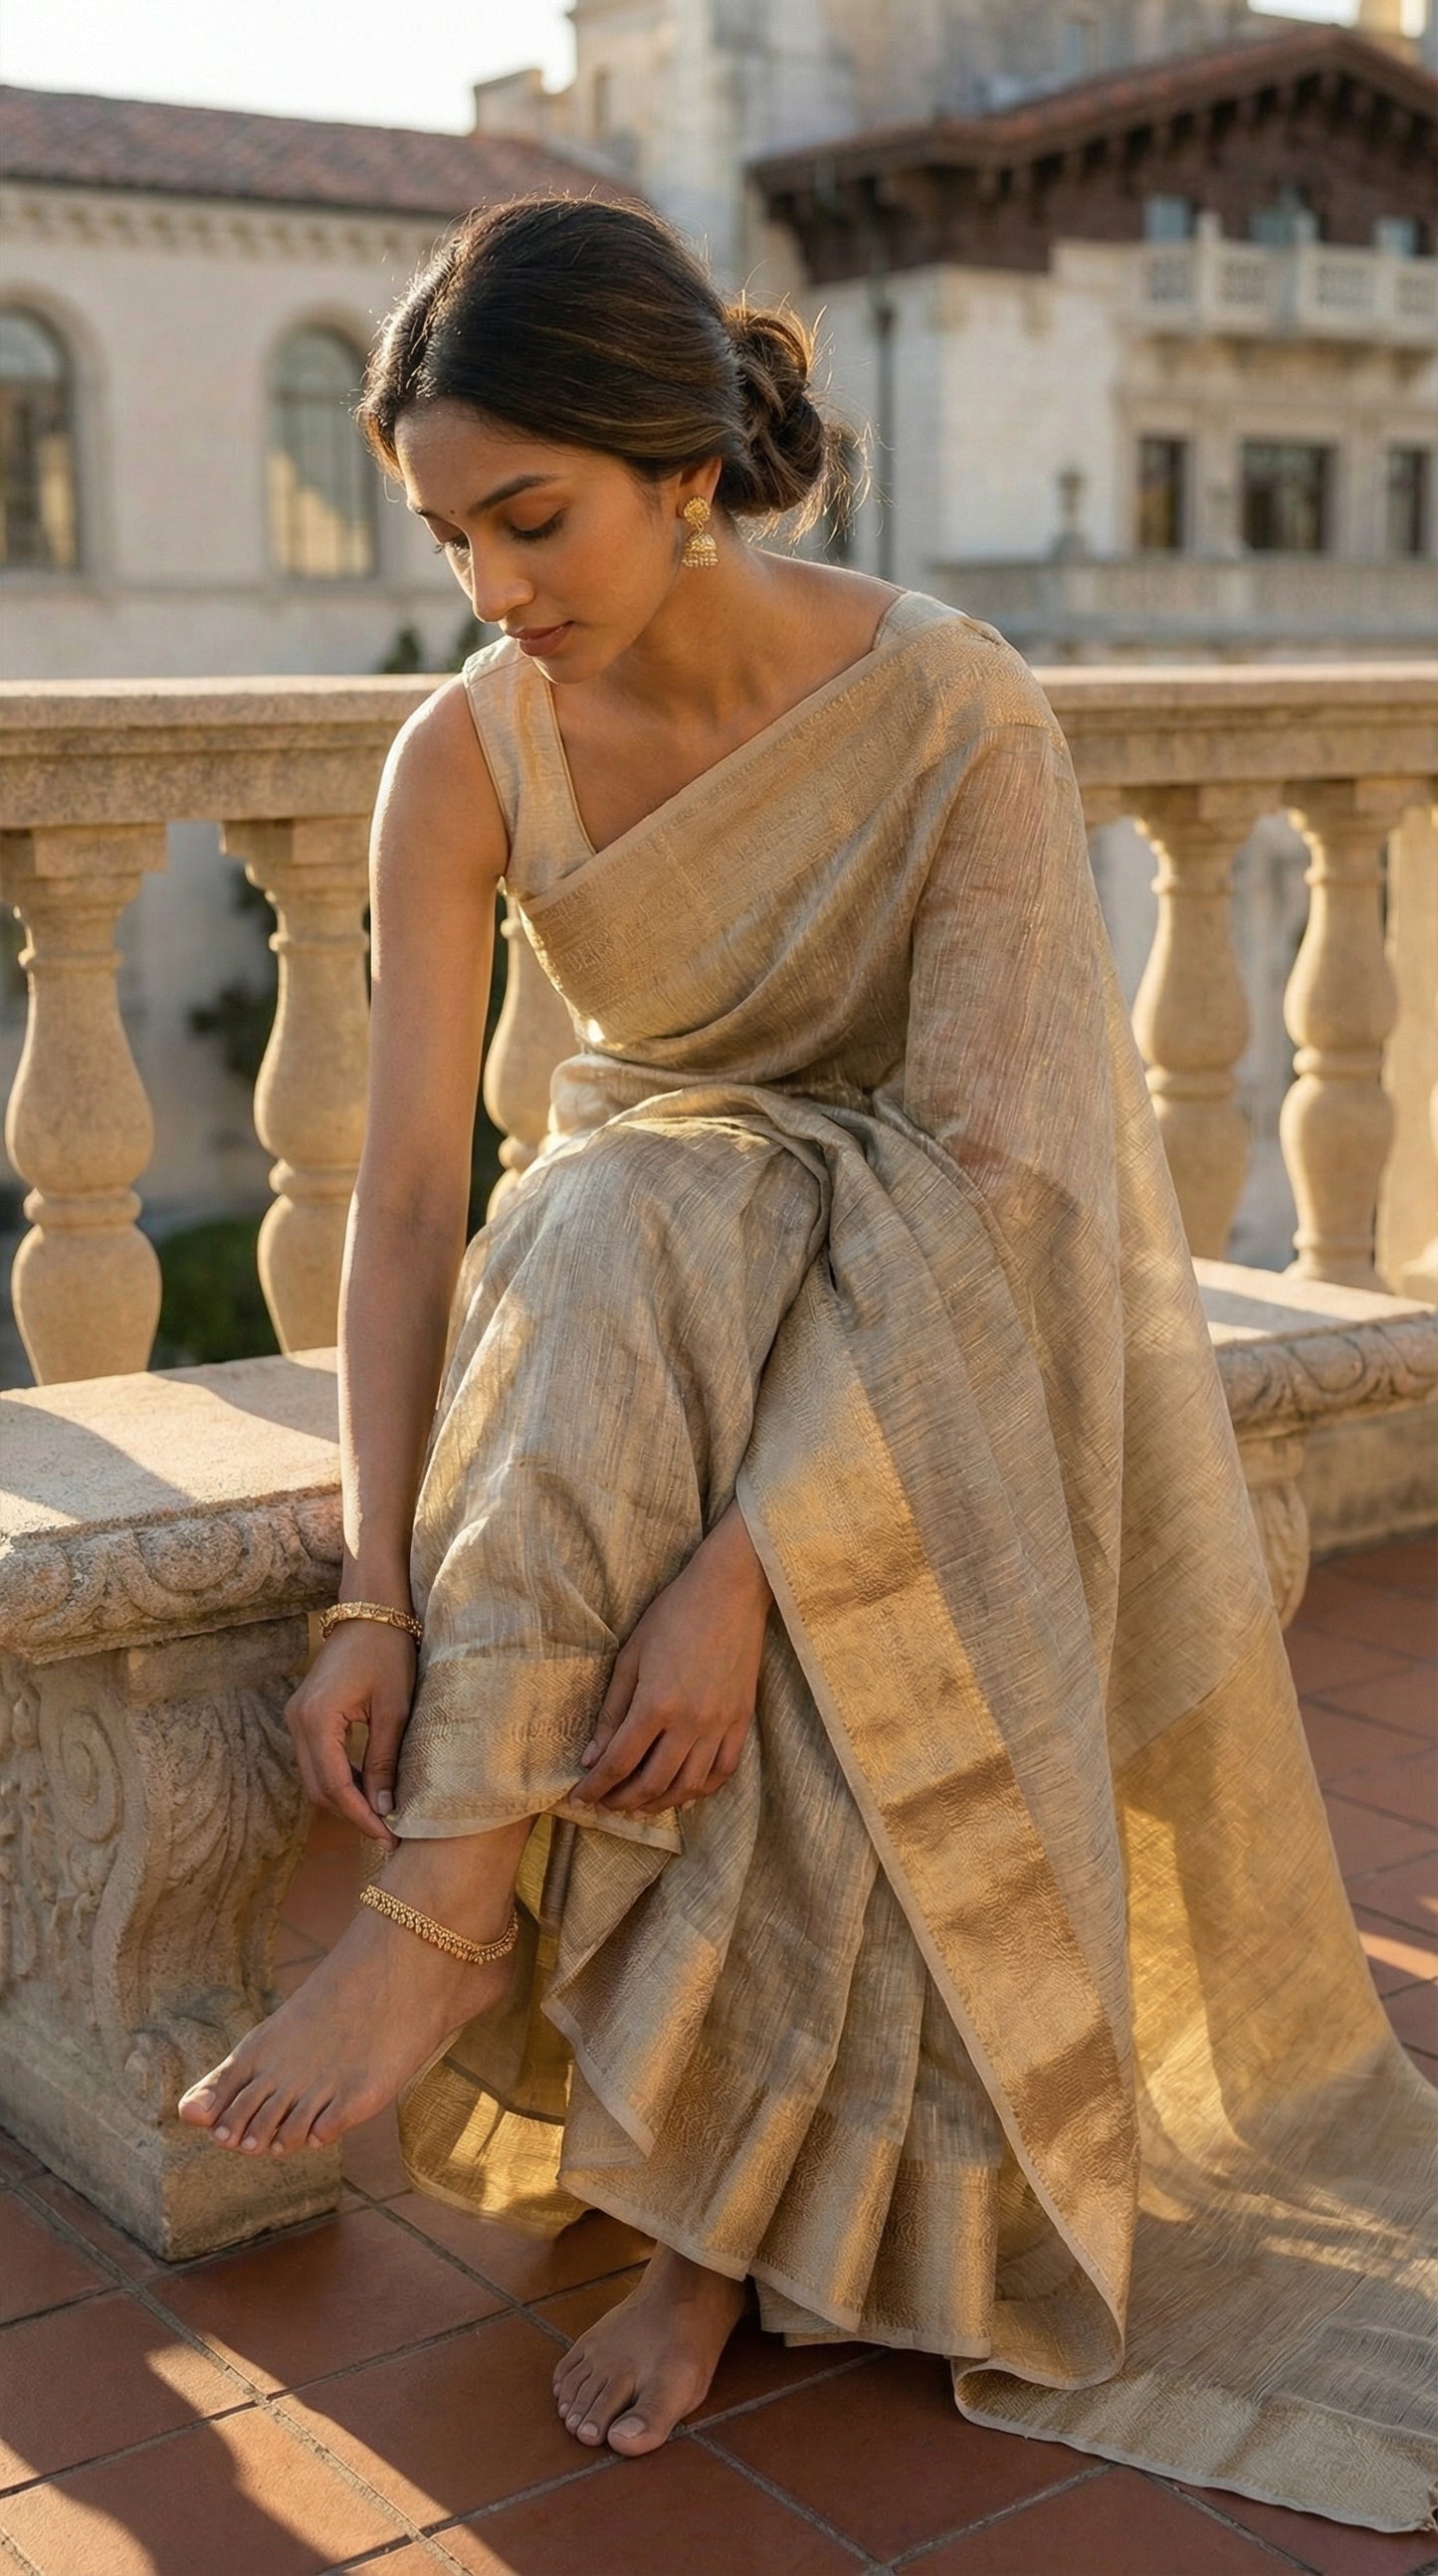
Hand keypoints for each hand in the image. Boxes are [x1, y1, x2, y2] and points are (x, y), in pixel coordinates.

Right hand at [284, 1618, 416, 1848]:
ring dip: (346, 1799)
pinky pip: (317, 1760)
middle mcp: (296, 1722)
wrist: (369, 1611)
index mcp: (316, 1719)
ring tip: (382, 1814)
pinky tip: (369, 1786)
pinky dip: (340, 1779)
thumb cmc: (387, 1652)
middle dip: (352, 1814)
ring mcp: (295, 1718)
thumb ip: (385, 1760)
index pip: (335, 1785)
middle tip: (388, 1832)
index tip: (389, 1836)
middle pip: (318, 1788)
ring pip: (315, 1778)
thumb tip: (384, 1809)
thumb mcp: (394, 1709)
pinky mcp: (303, 1716)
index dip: (361, 1816)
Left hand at [570, 1503, 770, 1817]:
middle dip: (622, 1801)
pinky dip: (701, 1791)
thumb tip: (591, 1758)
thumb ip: (612, 1712)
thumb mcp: (631, 1656)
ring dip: (659, 1803)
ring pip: (689, 1786)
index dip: (595, 1787)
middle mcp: (690, 1723)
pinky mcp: (741, 1721)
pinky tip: (683, 1794)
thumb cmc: (673, 1615)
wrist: (730, 1592)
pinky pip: (723, 1771)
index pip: (619, 1763)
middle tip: (604, 1805)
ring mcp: (720, 1725)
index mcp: (656, 1704)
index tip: (578, 1798)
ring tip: (638, 1806)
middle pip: (652, 1782)